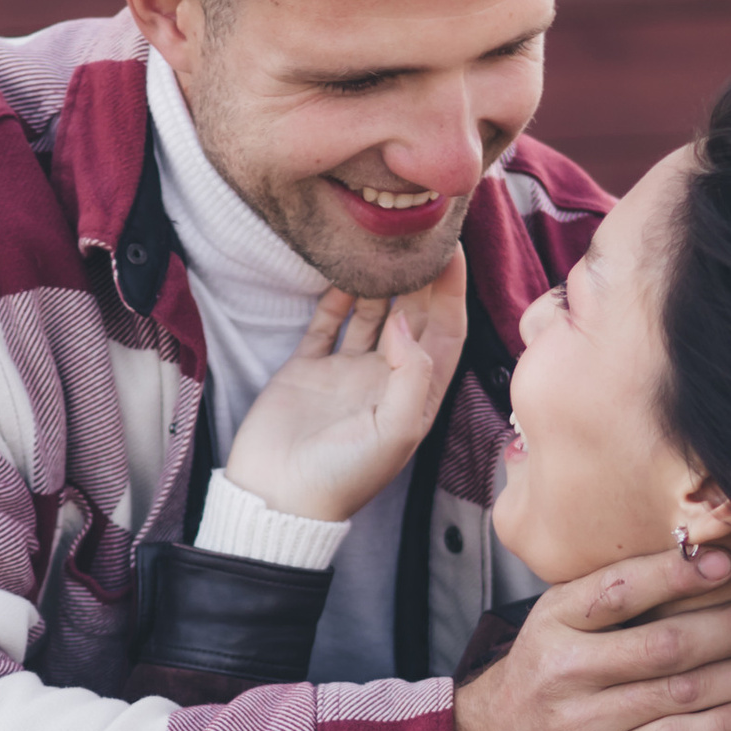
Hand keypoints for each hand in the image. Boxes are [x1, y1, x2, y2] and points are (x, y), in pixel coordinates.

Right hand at [222, 261, 468, 527]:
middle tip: (420, 234)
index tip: (451, 252)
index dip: (452, 294)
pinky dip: (336, 295)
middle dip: (421, 277)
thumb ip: (413, 372)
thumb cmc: (344, 476)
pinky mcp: (308, 367)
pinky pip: (327, 322)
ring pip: (372, 312)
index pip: (447, 334)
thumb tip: (408, 318)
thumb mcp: (396, 431)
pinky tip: (344, 268)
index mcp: (416, 397)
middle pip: (414, 316)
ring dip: (381, 280)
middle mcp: (386, 380)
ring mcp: (347, 371)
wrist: (277, 497)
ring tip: (385, 242)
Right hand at [446, 537, 730, 730]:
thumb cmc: (541, 681)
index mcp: (556, 622)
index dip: (676, 573)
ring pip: (682, 693)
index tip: (729, 560)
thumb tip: (704, 559)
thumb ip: (614, 600)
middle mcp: (568, 670)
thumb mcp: (556, 626)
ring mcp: (585, 724)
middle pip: (667, 642)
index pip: (620, 589)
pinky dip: (728, 727)